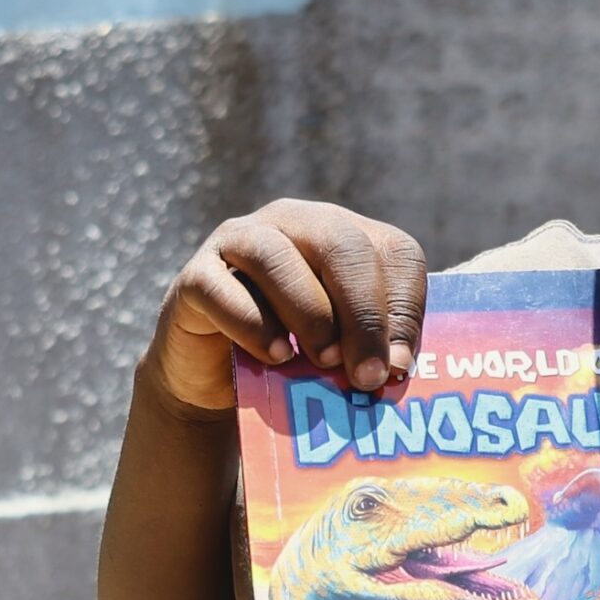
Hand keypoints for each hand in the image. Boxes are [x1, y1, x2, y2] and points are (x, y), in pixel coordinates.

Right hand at [146, 199, 429, 412]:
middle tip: (368, 375)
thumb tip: (395, 364)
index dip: (405, 309)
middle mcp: (294, 221)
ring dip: (311, 314)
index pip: (396, 252)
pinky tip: (276, 357)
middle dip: (363, 314)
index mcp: (346, 233)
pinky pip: (222, 289)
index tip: (400, 366)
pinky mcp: (195, 276)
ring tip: (325, 362)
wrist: (215, 377)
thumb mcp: (343, 350)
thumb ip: (372, 348)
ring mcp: (238, 241)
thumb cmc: (294, 356)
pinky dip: (253, 325)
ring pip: (276, 257)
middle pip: (341, 244)